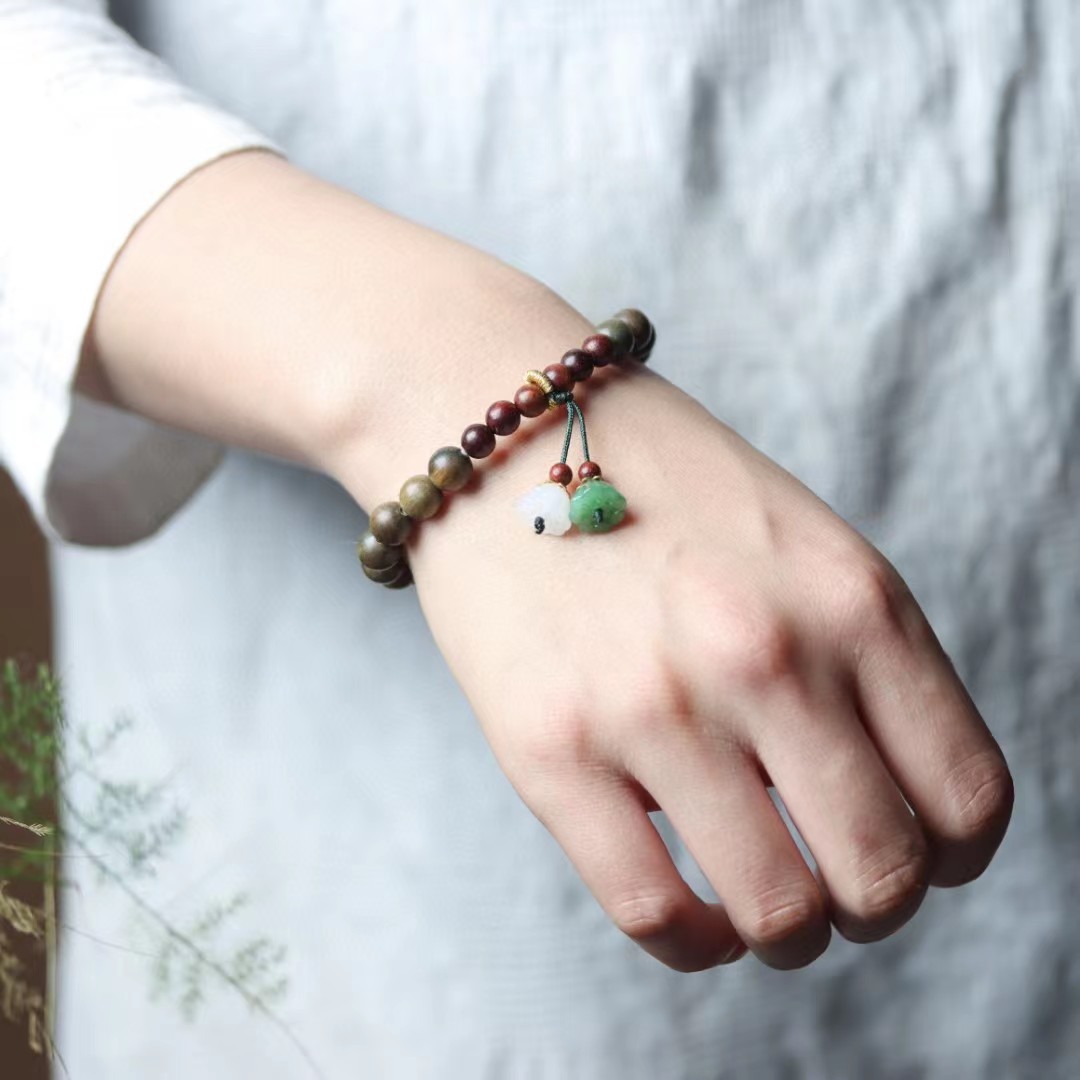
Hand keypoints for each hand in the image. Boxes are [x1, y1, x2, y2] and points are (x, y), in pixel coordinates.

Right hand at [399, 363, 1013, 971]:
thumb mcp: (798, 545)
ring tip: (754, 903)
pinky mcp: (550, 750)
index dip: (950, 856)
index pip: (967, 798)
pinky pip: (654, 912)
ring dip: (780, 932)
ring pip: (775, 915)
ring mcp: (656, 707)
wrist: (499, 426)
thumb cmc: (655, 487)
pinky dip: (689, 941)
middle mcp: (768, 655)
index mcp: (852, 599)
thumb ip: (859, 665)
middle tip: (828, 887)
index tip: (911, 853)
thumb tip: (879, 805)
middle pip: (883, 877)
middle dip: (868, 907)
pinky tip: (687, 913)